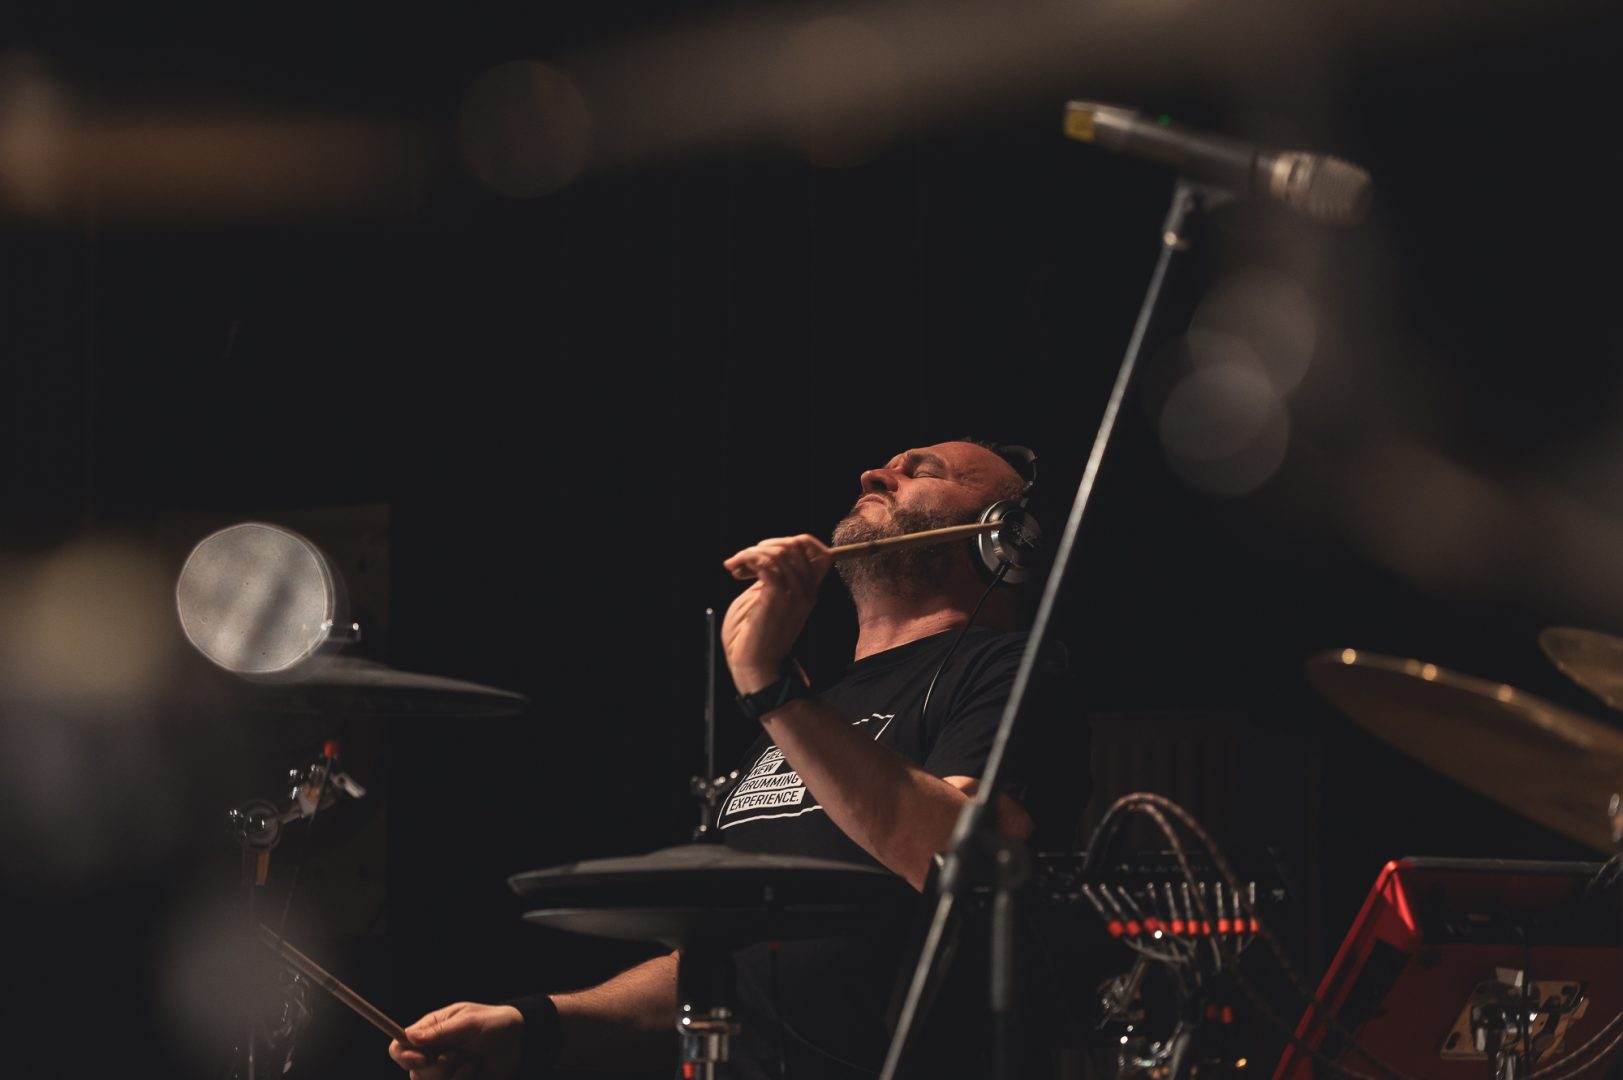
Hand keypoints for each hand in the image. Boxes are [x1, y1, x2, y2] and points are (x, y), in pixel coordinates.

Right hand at [387, 1002, 523, 1079]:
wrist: (519, 1042)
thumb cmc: (493, 1024)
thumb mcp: (468, 1022)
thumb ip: (440, 1031)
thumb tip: (409, 1036)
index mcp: (429, 1032)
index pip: (399, 1046)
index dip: (404, 1056)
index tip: (422, 1059)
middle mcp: (432, 1054)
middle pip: (414, 1072)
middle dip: (435, 1067)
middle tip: (455, 1055)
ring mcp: (443, 1072)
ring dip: (450, 1076)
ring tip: (468, 1063)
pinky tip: (474, 1071)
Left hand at [720, 534, 830, 692]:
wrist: (754, 667)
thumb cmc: (754, 637)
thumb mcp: (767, 600)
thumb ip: (771, 578)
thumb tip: (762, 554)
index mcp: (808, 592)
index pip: (820, 553)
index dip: (796, 542)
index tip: (768, 551)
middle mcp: (806, 592)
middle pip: (798, 546)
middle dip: (767, 544)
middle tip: (744, 559)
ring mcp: (794, 596)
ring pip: (779, 552)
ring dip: (750, 552)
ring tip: (735, 566)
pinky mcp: (775, 600)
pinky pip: (766, 564)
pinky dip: (747, 559)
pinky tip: (735, 569)